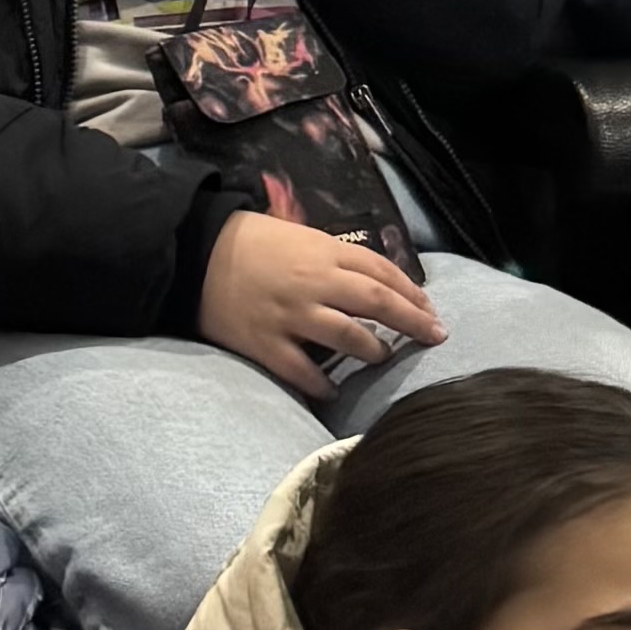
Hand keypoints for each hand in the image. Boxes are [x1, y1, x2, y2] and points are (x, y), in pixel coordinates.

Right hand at [199, 212, 445, 398]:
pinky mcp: (264, 343)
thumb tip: (375, 283)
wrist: (195, 252)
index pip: (381, 273)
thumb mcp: (302, 237)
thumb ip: (336, 259)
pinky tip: (333, 392)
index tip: (431, 311)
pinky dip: (321, 384)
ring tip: (384, 357)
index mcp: (325, 253)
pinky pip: (301, 370)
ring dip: (373, 350)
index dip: (411, 294)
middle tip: (435, 337)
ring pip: (347, 337)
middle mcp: (314, 284)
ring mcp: (289, 315)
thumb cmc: (252, 241)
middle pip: (376, 304)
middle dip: (412, 321)